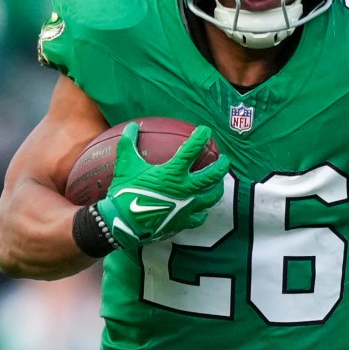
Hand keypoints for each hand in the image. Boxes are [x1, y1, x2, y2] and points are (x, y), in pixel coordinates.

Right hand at [91, 126, 229, 247]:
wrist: (124, 222)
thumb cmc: (125, 192)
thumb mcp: (126, 165)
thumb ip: (129, 144)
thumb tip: (131, 126)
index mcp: (173, 172)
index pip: (192, 149)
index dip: (201, 137)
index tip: (206, 131)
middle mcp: (185, 188)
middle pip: (212, 176)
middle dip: (221, 165)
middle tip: (224, 159)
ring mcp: (187, 206)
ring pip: (211, 196)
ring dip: (217, 188)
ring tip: (218, 183)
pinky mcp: (183, 221)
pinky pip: (199, 217)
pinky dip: (203, 212)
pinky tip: (203, 211)